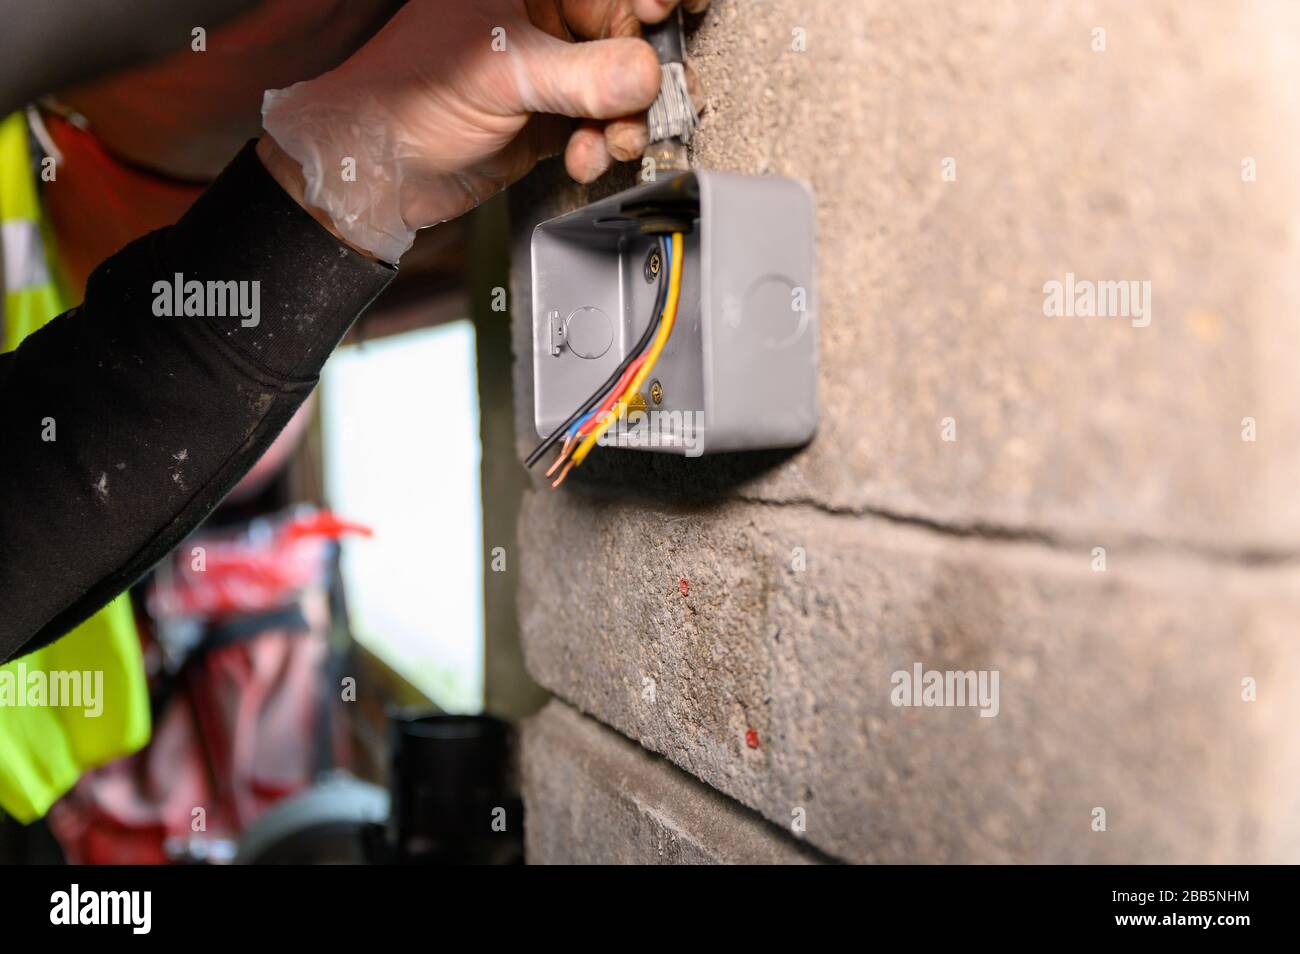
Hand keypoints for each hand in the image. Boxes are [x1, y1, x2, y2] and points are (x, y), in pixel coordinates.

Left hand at [260, 0, 707, 260]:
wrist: (378, 170)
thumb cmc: (406, 94)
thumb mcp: (502, 73)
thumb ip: (580, 74)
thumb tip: (646, 73)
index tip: (663, 13)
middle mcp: (542, 17)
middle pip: (626, 33)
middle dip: (642, 73)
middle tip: (650, 98)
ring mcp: (551, 68)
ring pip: (621, 86)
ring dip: (626, 121)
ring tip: (613, 142)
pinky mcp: (553, 117)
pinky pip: (602, 126)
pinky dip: (603, 147)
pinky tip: (585, 157)